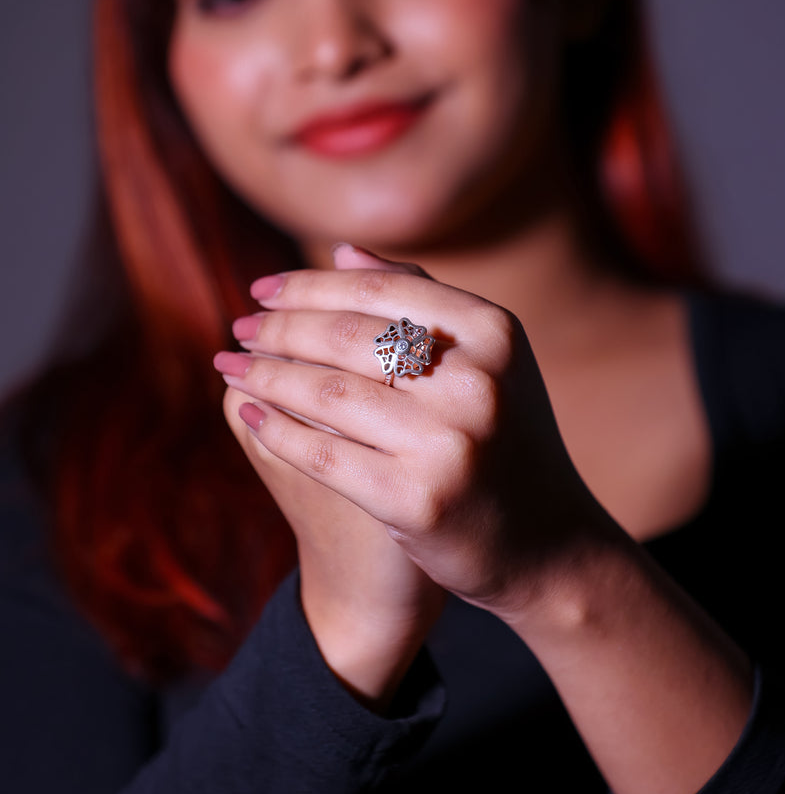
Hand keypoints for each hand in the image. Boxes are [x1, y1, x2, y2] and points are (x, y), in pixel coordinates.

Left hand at [217, 247, 753, 793]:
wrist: (545, 543)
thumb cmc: (500, 435)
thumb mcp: (485, 359)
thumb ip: (420, 300)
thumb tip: (341, 251)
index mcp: (494, 332)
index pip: (380, 291)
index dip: (310, 285)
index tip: (262, 289)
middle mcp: (478, 381)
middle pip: (347, 336)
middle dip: (278, 327)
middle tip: (238, 327)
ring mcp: (449, 443)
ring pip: (326, 391)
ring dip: (265, 374)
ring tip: (230, 364)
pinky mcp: (416, 501)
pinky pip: (322, 452)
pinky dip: (275, 428)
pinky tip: (248, 411)